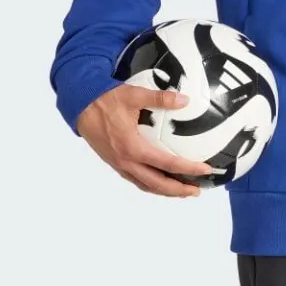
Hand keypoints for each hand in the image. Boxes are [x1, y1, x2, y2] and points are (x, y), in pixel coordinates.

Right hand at [76, 83, 215, 197]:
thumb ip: (160, 98)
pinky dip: (151, 184)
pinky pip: (136, 179)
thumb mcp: (135, 95)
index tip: (205, 170)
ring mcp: (119, 164)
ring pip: (145, 185)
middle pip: (157, 184)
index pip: (167, 164)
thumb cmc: (106, 100)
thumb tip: (184, 100)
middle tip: (196, 190)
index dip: (188, 169)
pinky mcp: (114, 162)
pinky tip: (160, 180)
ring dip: (165, 190)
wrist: (80, 106)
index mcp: (133, 147)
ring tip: (182, 191)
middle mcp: (126, 161)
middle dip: (178, 190)